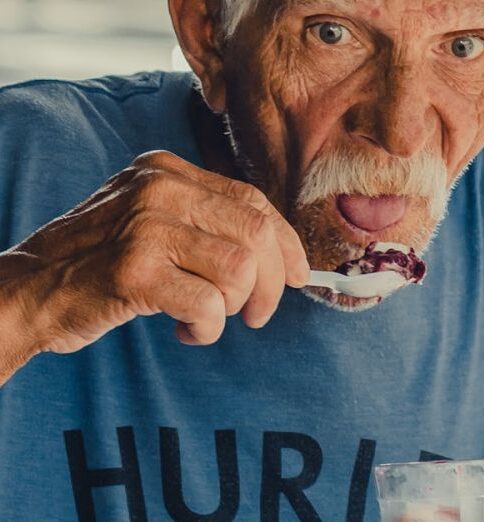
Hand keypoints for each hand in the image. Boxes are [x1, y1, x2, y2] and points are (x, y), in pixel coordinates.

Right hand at [0, 151, 308, 382]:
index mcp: (169, 171)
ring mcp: (144, 226)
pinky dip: (207, 329)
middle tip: (256, 314)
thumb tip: (281, 254)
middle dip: (271, 284)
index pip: (253, 200)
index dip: (286, 242)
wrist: (33, 287)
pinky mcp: (134, 270)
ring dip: (233, 308)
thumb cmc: (103, 262)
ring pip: (239, 270)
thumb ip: (209, 225)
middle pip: (256, 234)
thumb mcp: (154, 222)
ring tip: (208, 318)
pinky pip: (207, 304)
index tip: (298, 276)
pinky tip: (186, 331)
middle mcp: (159, 188)